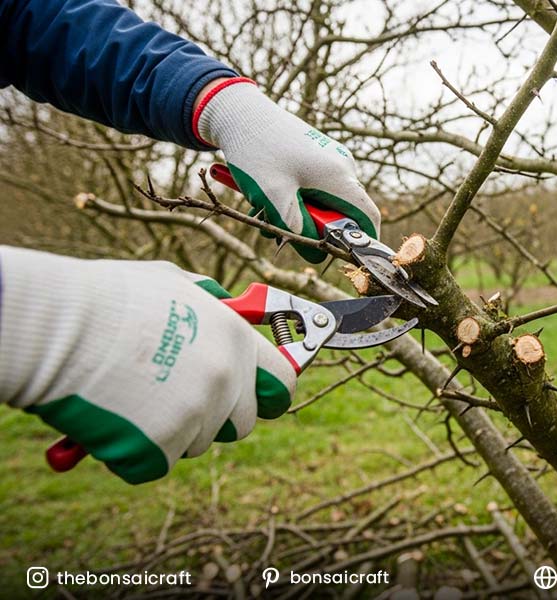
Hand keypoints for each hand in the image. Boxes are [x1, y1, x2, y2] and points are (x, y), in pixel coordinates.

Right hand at [0, 247, 296, 483]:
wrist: (60, 328)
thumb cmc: (111, 299)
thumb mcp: (176, 284)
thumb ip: (212, 305)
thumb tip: (228, 307)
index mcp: (237, 340)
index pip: (282, 384)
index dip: (268, 393)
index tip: (258, 397)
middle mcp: (227, 380)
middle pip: (242, 423)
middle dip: (216, 417)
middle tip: (176, 400)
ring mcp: (198, 415)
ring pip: (197, 442)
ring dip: (172, 430)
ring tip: (132, 396)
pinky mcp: (161, 446)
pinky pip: (157, 462)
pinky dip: (136, 451)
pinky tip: (114, 418)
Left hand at [193, 78, 379, 262]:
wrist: (237, 111)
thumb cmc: (257, 150)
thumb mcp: (273, 197)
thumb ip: (297, 229)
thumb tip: (316, 253)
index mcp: (340, 176)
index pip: (369, 216)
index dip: (363, 241)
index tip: (345, 256)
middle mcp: (342, 166)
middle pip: (341, 212)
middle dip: (314, 227)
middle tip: (279, 228)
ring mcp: (329, 159)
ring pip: (323, 201)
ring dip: (298, 212)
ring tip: (264, 205)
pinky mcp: (315, 155)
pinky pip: (312, 187)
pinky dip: (293, 197)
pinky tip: (267, 191)